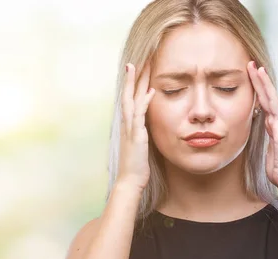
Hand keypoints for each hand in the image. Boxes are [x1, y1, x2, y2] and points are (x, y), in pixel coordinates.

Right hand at [116, 62, 155, 191]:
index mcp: (128, 124)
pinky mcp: (136, 136)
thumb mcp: (141, 145)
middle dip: (132, 77)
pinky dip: (144, 102)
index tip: (137, 68)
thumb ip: (142, 132)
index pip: (129, 99)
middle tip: (136, 59)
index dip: (132, 83)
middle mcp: (127, 123)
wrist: (130, 181)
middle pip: (128, 94)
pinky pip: (140, 115)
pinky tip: (151, 91)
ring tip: (138, 66)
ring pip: (130, 100)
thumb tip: (147, 126)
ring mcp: (130, 129)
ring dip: (135, 83)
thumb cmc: (137, 166)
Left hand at [247, 61, 277, 190]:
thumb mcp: (266, 150)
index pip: (262, 102)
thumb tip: (262, 131)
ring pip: (275, 103)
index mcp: (272, 126)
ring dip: (268, 87)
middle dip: (259, 81)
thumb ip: (266, 138)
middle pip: (267, 98)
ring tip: (261, 70)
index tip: (249, 74)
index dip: (256, 88)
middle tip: (251, 64)